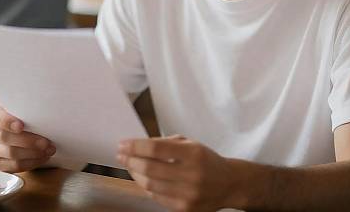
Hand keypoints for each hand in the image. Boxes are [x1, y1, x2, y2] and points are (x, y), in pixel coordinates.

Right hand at [0, 104, 55, 172]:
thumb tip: (45, 111)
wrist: (28, 127)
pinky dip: (31, 162)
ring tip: (49, 150)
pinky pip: (13, 166)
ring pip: (10, 154)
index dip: (7, 121)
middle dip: (28, 141)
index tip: (21, 126)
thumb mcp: (27, 108)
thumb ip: (30, 109)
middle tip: (46, 143)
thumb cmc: (28, 114)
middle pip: (5, 138)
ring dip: (32, 153)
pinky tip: (43, 157)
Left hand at [117, 135, 239, 211]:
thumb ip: (166, 143)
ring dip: (135, 174)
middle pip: (150, 168)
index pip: (157, 149)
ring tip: (129, 166)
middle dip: (131, 160)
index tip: (123, 144)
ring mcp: (187, 195)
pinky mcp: (184, 209)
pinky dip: (146, 187)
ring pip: (150, 185)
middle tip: (121, 155)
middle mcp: (191, 175)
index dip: (136, 146)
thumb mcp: (191, 144)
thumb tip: (139, 146)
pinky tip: (142, 179)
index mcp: (193, 153)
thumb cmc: (206, 160)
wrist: (229, 184)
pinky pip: (157, 198)